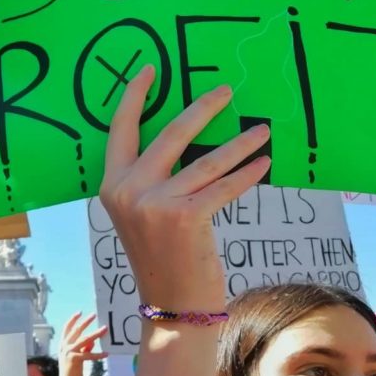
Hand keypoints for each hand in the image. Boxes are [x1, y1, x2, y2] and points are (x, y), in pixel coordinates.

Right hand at [58, 312, 106, 375]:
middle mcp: (64, 347)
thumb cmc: (72, 373)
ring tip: (104, 329)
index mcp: (63, 346)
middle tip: (94, 315)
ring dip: (96, 334)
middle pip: (76, 331)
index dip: (73, 320)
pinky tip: (106, 354)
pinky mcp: (75, 360)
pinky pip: (89, 354)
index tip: (79, 312)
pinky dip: (98, 354)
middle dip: (85, 322)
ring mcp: (69, 353)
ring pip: (84, 340)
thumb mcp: (76, 358)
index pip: (67, 329)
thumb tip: (93, 342)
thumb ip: (83, 349)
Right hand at [99, 67, 270, 311]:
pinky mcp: (185, 218)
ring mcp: (155, 205)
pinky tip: (263, 164)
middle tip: (227, 90)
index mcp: (112, 186)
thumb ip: (152, 180)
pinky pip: (223, 186)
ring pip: (205, 160)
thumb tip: (191, 139)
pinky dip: (247, 174)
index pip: (121, 129)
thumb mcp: (144, 214)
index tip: (151, 68)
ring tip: (261, 130)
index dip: (135, 95)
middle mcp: (129, 191)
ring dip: (239, 143)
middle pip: (170, 134)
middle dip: (203, 108)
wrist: (171, 308)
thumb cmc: (163, 258)